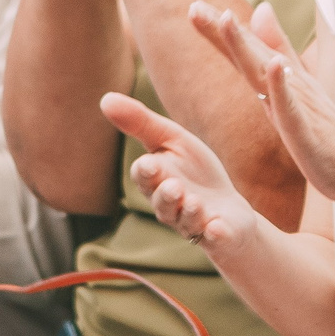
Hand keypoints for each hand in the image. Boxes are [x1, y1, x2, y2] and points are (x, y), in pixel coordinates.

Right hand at [107, 93, 266, 257]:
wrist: (229, 209)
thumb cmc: (195, 172)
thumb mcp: (172, 140)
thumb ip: (141, 123)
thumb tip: (105, 98)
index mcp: (156, 182)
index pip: (145, 178)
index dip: (146, 173)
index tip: (149, 164)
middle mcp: (171, 207)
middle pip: (163, 204)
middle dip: (167, 196)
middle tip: (173, 186)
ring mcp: (194, 223)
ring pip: (187, 222)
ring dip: (190, 213)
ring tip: (195, 202)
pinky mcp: (219, 235)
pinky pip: (215, 238)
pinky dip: (216, 234)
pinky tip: (218, 229)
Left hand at [190, 1, 334, 217]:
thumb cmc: (328, 134)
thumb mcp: (296, 89)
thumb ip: (280, 49)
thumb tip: (262, 9)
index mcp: (284, 82)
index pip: (249, 52)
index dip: (221, 32)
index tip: (194, 8)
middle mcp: (291, 86)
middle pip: (253, 54)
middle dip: (225, 31)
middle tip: (196, 7)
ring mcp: (301, 106)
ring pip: (268, 72)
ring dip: (247, 46)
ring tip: (226, 21)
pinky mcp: (308, 129)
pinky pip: (293, 106)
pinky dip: (282, 85)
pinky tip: (274, 66)